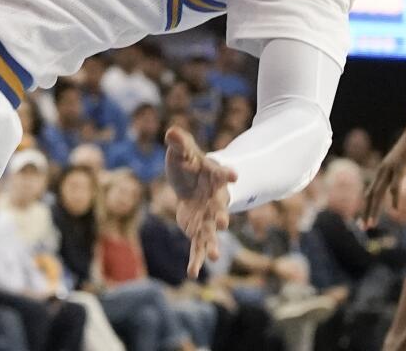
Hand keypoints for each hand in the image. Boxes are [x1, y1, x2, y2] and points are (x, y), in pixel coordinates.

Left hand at [166, 125, 236, 276]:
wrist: (191, 184)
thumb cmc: (190, 165)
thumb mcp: (183, 152)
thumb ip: (179, 143)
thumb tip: (171, 132)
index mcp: (215, 178)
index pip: (223, 174)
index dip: (228, 174)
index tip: (234, 176)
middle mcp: (215, 201)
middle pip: (220, 209)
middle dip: (221, 216)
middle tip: (223, 223)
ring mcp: (208, 218)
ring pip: (211, 233)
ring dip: (212, 243)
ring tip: (213, 256)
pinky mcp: (198, 230)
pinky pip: (197, 247)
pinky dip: (195, 259)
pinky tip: (192, 273)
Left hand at [363, 106, 405, 226]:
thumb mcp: (403, 163)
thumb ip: (399, 172)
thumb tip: (399, 180)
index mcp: (383, 170)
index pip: (371, 192)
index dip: (367, 207)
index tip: (365, 221)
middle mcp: (383, 170)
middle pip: (371, 195)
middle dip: (367, 212)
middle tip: (363, 228)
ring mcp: (391, 168)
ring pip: (379, 192)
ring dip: (374, 209)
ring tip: (372, 224)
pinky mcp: (401, 167)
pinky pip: (396, 185)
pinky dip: (394, 198)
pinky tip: (394, 210)